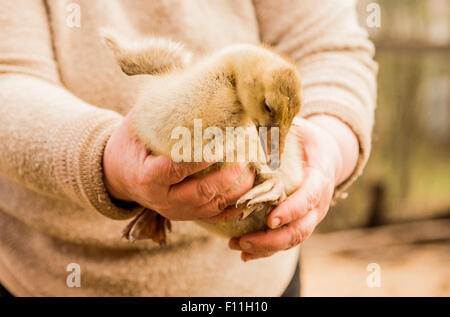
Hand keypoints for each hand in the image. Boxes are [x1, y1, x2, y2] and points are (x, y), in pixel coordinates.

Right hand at [103, 113, 254, 220]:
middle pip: (201, 193)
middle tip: (247, 154)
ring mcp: (176, 211)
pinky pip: (215, 217)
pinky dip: (236, 206)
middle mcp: (162, 199)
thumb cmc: (131, 144)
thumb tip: (192, 81)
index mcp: (146, 177)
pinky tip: (251, 190)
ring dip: (237, 189)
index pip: (175, 170)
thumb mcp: (137, 124)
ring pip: (212, 206)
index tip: (221, 147)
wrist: (120, 175)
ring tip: (254, 168)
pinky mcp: (187, 216)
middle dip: (228, 175)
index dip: (199, 161)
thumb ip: (161, 111)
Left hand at [229, 114, 358, 260]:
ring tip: (238, 247)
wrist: (325, 155)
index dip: (292, 210)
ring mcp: (311, 215)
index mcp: (320, 176)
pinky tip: (246, 253)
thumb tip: (257, 118)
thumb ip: (282, 128)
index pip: (310, 196)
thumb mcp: (300, 128)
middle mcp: (319, 201)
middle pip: (302, 227)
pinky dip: (267, 250)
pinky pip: (287, 240)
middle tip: (245, 240)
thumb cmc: (307, 139)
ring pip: (293, 239)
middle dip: (273, 238)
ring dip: (266, 248)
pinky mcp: (300, 221)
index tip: (271, 220)